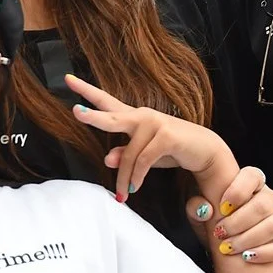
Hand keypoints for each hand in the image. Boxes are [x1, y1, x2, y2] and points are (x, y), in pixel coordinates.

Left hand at [65, 74, 232, 201]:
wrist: (205, 152)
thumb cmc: (172, 151)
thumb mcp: (143, 155)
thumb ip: (125, 155)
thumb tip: (107, 159)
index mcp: (133, 117)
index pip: (106, 102)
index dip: (87, 91)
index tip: (67, 79)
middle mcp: (141, 116)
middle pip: (111, 116)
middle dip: (93, 116)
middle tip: (75, 112)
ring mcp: (154, 123)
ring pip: (128, 154)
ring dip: (125, 177)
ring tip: (123, 193)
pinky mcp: (166, 135)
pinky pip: (143, 160)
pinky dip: (137, 176)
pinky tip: (134, 186)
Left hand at [192, 167, 272, 265]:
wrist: (229, 251)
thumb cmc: (216, 226)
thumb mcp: (200, 216)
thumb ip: (196, 207)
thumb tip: (204, 209)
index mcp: (251, 185)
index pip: (252, 175)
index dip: (238, 190)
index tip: (222, 207)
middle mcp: (271, 198)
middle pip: (263, 204)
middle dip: (238, 222)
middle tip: (220, 234)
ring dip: (248, 238)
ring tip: (229, 248)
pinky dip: (267, 253)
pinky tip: (248, 257)